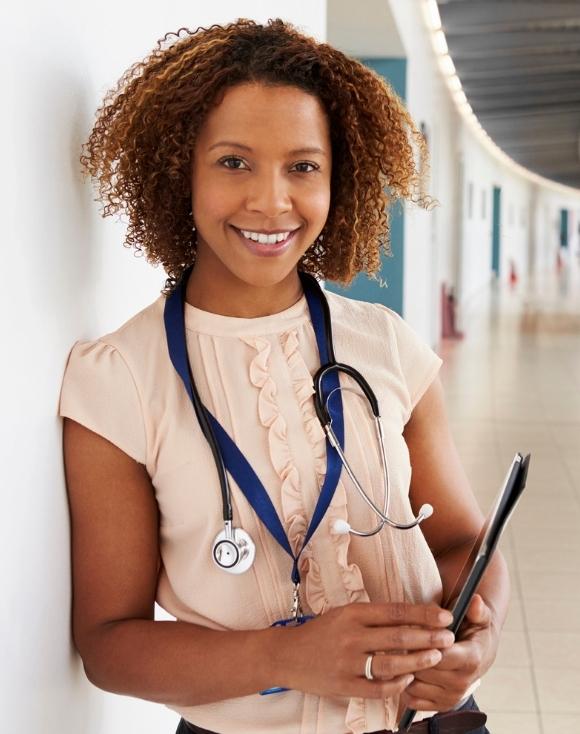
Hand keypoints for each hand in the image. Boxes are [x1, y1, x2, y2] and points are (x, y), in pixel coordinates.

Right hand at [272, 601, 455, 699]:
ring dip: (417, 660)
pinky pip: (377, 687)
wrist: (287, 655)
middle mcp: (351, 636)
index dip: (422, 613)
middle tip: (449, 637)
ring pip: (390, 663)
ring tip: (436, 657)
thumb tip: (411, 618)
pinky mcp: (344, 685)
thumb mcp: (344, 614)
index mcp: (352, 614)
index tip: (444, 615)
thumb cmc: (320, 632)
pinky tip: (409, 678)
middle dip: (427, 637)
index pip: (395, 611)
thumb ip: (373, 617)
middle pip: (397, 637)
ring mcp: (347, 663)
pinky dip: (396, 684)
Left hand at [400, 594, 498, 711]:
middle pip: (423, 670)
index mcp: (471, 659)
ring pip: (414, 685)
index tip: (412, 628)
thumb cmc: (474, 628)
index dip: (422, 642)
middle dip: (410, 654)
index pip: (438, 654)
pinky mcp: (441, 706)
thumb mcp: (479, 616)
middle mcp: (462, 683)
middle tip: (399, 639)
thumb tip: (475, 600)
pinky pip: (413, 700)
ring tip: (401, 653)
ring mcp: (451, 697)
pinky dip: (405, 687)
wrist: (479, 650)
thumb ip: (476, 609)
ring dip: (404, 670)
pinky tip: (405, 670)